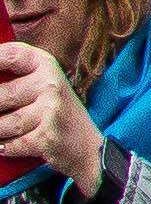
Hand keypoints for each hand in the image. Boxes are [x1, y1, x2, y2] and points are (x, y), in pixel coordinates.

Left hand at [0, 43, 104, 203]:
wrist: (89, 148)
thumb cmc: (57, 115)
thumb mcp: (44, 86)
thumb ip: (16, 78)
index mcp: (47, 66)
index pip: (12, 55)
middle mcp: (51, 85)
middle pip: (0, 95)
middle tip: (6, 112)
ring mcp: (50, 111)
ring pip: (1, 124)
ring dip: (0, 132)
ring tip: (10, 131)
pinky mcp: (46, 137)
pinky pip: (9, 144)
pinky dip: (6, 148)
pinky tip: (11, 144)